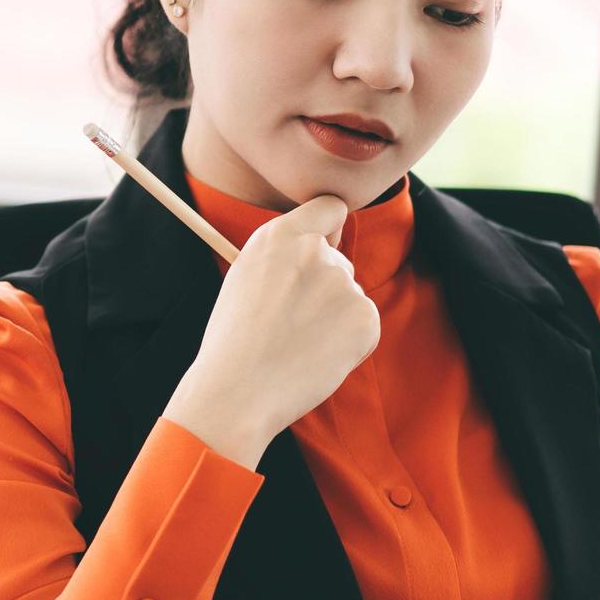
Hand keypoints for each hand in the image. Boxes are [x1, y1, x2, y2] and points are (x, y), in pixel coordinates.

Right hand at [162, 194, 379, 468]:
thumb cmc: (234, 342)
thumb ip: (282, 255)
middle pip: (340, 260)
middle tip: (291, 322)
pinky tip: (317, 358)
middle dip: (325, 286)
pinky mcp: (365, 318)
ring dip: (335, 317)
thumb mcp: (245, 277)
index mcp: (280, 236)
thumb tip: (320, 247)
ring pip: (350, 295)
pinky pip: (365, 325)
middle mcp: (315, 252)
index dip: (329, 229)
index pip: (331, 207)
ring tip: (298, 344)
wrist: (237, 392)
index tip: (325, 246)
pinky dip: (349, 343)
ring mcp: (343, 284)